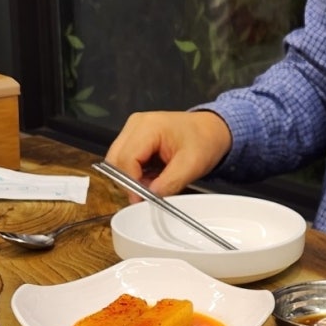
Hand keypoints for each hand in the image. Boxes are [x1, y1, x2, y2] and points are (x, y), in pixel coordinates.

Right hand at [104, 110, 232, 200]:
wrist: (211, 129)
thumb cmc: (204, 142)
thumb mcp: (192, 166)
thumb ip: (170, 182)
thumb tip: (150, 197)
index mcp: (147, 127)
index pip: (125, 159)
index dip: (130, 183)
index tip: (141, 200)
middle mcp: (134, 125)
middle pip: (115, 160)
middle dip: (127, 182)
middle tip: (145, 196)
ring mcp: (132, 130)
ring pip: (117, 162)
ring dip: (131, 179)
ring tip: (153, 185)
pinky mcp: (135, 138)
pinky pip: (125, 161)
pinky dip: (135, 174)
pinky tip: (152, 178)